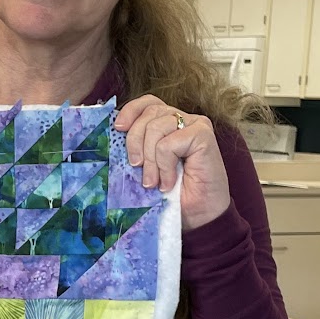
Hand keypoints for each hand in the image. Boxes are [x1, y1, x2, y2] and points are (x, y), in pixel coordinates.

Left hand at [113, 96, 230, 230]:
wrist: (199, 215)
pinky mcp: (203, 135)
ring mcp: (196, 125)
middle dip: (135, 142)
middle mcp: (183, 119)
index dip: (130, 111)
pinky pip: (168, 144)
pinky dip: (164, 167)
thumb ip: (138, 146)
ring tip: (154, 181)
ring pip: (156, 128)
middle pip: (148, 114)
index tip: (118, 129)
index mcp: (169, 122)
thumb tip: (116, 133)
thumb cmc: (174, 192)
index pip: (147, 103)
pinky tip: (170, 182)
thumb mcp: (147, 165)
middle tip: (137, 168)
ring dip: (151, 160)